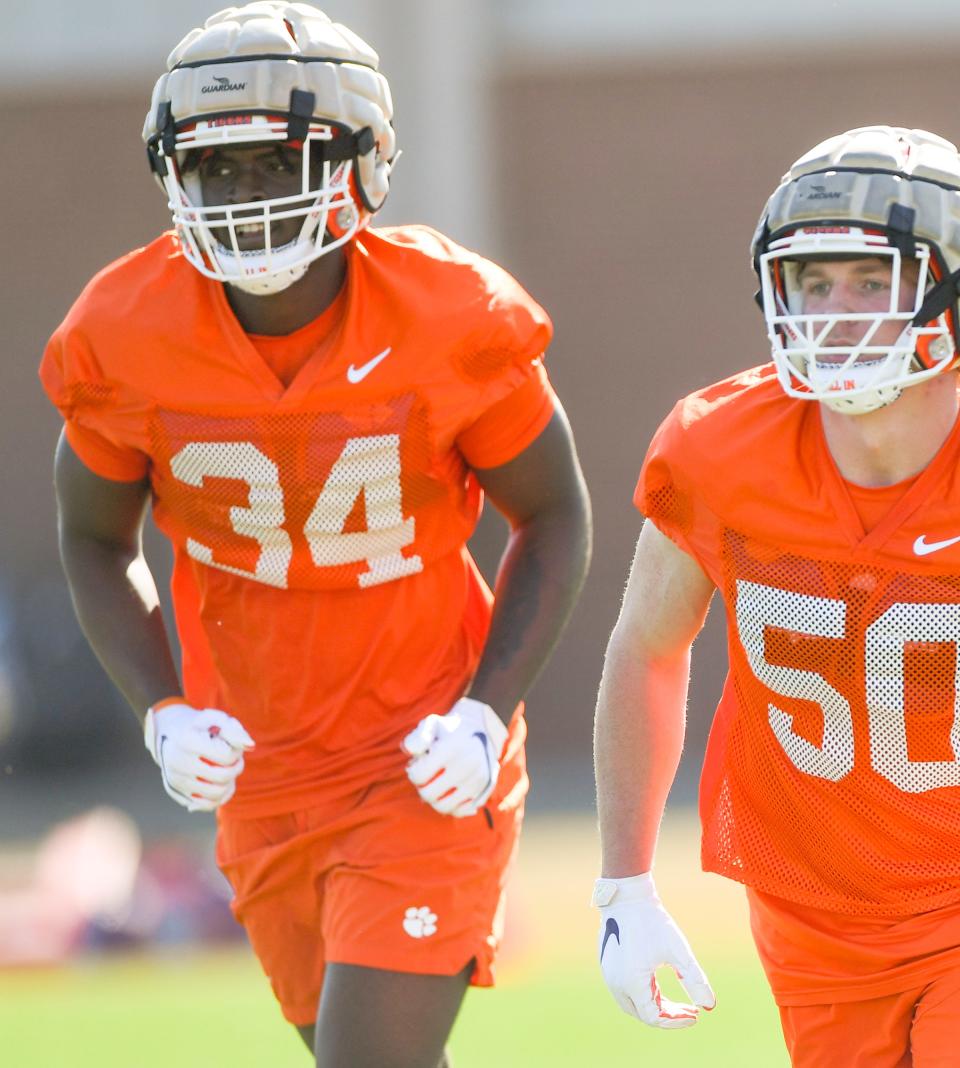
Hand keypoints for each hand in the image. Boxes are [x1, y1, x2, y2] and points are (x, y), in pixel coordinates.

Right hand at [143, 699, 254, 812]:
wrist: (166, 732)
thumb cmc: (198, 725)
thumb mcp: (216, 719)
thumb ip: (235, 730)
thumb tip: (251, 746)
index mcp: (188, 741)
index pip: (226, 756)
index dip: (237, 752)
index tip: (234, 746)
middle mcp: (178, 762)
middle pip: (223, 777)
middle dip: (237, 768)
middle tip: (235, 760)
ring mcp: (175, 779)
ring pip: (216, 794)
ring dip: (230, 783)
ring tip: (228, 770)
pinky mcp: (175, 791)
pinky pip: (205, 804)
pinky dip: (219, 797)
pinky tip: (221, 783)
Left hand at [402, 697, 508, 816]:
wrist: (482, 729)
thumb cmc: (449, 730)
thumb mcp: (431, 724)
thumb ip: (416, 737)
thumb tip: (410, 752)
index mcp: (450, 748)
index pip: (418, 776)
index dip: (413, 772)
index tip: (418, 765)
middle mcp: (466, 765)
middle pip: (428, 795)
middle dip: (422, 787)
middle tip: (426, 777)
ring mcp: (477, 780)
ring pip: (443, 807)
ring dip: (434, 799)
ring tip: (436, 785)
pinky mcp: (485, 790)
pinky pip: (460, 811)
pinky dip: (451, 806)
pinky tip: (449, 792)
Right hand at [592, 872, 714, 1028]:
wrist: (626, 896)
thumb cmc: (653, 921)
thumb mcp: (678, 950)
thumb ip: (695, 979)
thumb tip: (710, 1006)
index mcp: (632, 983)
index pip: (655, 1018)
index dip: (677, 1021)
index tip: (696, 1014)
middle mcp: (616, 983)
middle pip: (643, 1014)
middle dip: (668, 1016)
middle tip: (690, 1009)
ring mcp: (609, 974)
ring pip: (632, 1004)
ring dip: (654, 1007)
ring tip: (676, 1002)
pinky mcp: (607, 965)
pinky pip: (625, 990)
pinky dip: (643, 994)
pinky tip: (658, 986)